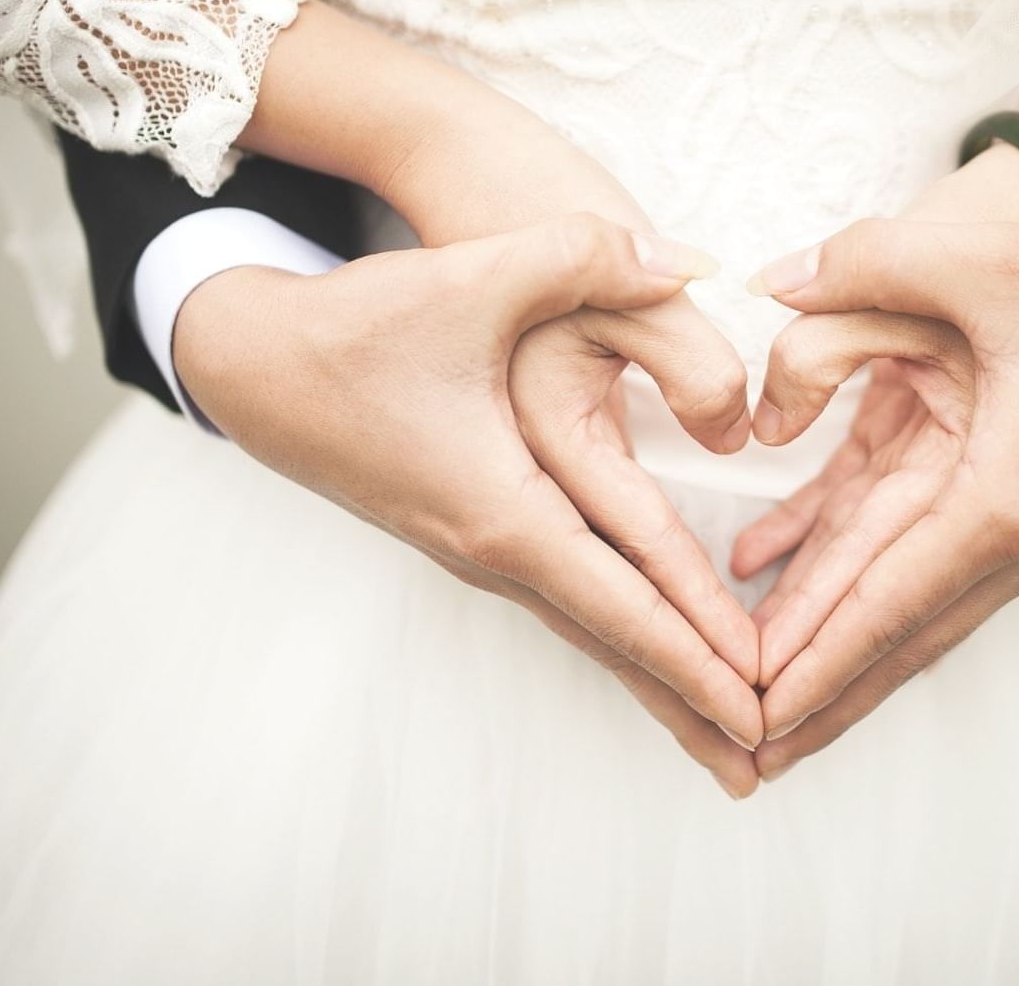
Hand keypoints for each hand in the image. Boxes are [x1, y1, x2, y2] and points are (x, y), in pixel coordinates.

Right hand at [174, 214, 764, 795]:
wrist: (253, 364)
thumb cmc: (357, 329)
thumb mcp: (473, 278)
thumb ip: (586, 257)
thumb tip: (691, 261)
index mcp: (503, 510)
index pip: (622, 603)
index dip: (698, 653)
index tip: (760, 706)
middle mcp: (492, 549)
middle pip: (612, 642)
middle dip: (689, 700)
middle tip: (764, 761)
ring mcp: (477, 548)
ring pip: (588, 627)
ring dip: (657, 676)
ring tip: (719, 727)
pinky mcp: (471, 529)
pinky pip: (566, 598)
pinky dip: (619, 633)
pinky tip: (648, 645)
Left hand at [739, 215, 1018, 779]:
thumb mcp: (993, 259)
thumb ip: (870, 262)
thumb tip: (771, 283)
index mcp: (1004, 500)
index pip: (885, 604)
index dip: (812, 661)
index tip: (754, 717)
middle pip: (898, 638)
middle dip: (819, 695)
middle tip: (744, 750)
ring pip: (915, 615)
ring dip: (844, 659)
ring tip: (778, 707)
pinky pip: (935, 568)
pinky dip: (872, 588)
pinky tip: (801, 575)